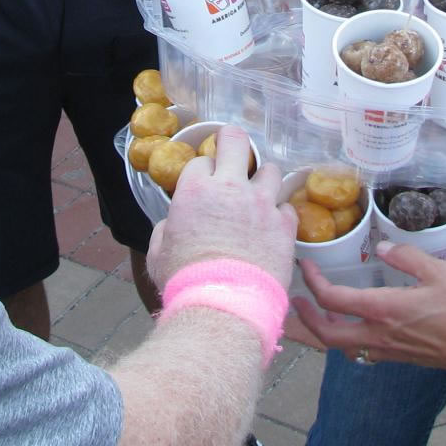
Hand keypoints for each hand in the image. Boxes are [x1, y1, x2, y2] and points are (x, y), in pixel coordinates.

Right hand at [147, 125, 295, 289]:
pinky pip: (287, 207)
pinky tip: (272, 227)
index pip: (201, 161)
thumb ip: (166, 230)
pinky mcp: (285, 224)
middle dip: (232, 143)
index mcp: (196, 189)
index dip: (201, 174)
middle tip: (232, 155)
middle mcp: (231, 187)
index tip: (203, 185)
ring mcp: (262, 203)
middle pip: (236, 140)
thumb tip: (171, 226)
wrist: (224, 305)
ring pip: (271, 170)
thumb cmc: (185, 281)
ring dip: (263, 181)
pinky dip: (279, 214)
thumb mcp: (158, 253)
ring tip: (257, 196)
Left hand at [294, 241, 445, 373]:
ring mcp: (388, 351)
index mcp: (383, 309)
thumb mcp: (438, 271)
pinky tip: (354, 324)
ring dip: (325, 331)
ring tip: (320, 311)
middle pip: (327, 335)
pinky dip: (347, 339)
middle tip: (297, 299)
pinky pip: (362, 352)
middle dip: (307, 318)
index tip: (306, 266)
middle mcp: (378, 334)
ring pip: (342, 347)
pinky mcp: (399, 358)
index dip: (313, 283)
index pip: (333, 300)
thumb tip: (382, 249)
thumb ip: (406, 257)